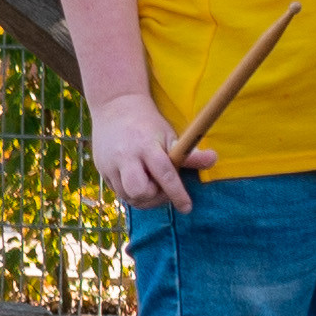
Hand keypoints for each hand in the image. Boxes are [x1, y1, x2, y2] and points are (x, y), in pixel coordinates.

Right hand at [90, 93, 194, 209]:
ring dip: (144, 198)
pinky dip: (132, 194)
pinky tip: (139, 181)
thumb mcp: (169, 136)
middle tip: (162, 188)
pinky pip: (119, 193)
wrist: (115, 108)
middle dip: (154, 197)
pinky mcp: (102, 171)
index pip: (164, 174)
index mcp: (146, 146)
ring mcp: (110, 165)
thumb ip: (188, 154)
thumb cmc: (149, 125)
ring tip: (152, 183)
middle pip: (139, 191)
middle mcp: (125, 157)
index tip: (187, 207)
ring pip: (128, 196)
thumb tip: (214, 159)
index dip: (177, 193)